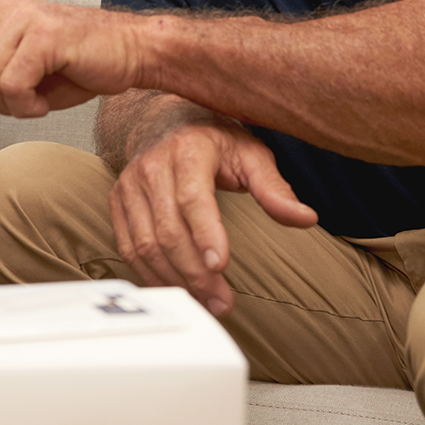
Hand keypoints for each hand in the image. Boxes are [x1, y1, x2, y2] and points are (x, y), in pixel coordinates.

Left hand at [0, 0, 146, 128]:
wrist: (129, 51)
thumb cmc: (76, 64)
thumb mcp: (22, 86)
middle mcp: (2, 12)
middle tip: (16, 101)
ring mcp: (22, 20)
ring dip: (7, 104)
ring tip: (33, 97)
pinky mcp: (43, 36)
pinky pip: (12, 84)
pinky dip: (25, 104)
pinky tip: (43, 98)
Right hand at [109, 121, 316, 315]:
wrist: (164, 122)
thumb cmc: (213, 140)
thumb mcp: (251, 153)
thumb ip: (274, 188)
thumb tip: (305, 217)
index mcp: (188, 149)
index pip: (192, 196)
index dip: (205, 233)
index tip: (220, 266)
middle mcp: (153, 165)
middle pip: (168, 229)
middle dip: (195, 272)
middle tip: (222, 302)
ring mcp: (130, 184)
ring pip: (145, 243)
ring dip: (174, 280)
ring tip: (205, 302)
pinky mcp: (118, 202)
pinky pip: (128, 247)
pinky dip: (151, 275)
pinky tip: (176, 289)